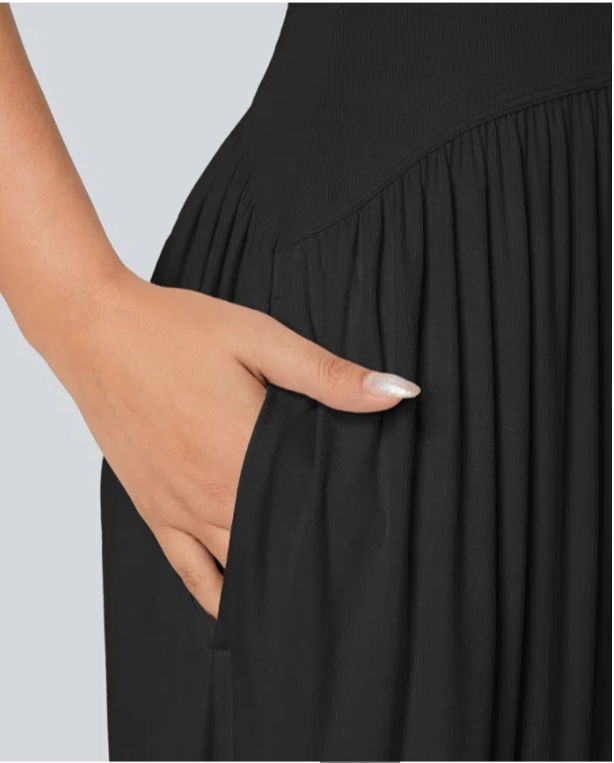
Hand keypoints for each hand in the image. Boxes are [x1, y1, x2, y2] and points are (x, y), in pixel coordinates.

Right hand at [45, 266, 420, 617]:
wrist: (96, 331)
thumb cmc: (177, 331)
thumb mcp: (260, 340)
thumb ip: (329, 375)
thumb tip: (398, 392)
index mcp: (247, 455)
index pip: (315, 512)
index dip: (350, 529)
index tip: (381, 544)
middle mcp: (213, 495)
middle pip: (280, 548)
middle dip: (317, 561)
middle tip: (354, 576)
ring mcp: (179, 510)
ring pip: (239, 571)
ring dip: (274, 584)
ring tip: (310, 603)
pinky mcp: (152, 511)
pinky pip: (189, 573)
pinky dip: (217, 596)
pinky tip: (240, 611)